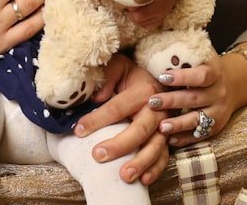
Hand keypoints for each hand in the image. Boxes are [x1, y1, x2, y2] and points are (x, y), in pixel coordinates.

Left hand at [74, 54, 170, 185]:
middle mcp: (157, 109)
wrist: (157, 79)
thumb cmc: (130, 74)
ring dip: (140, 162)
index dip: (98, 119)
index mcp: (143, 90)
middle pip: (140, 130)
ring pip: (155, 147)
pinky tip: (143, 181)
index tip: (79, 130)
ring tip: (124, 176)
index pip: (117, 107)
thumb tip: (97, 97)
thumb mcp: (118, 65)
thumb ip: (108, 76)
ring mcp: (164, 125)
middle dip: (120, 145)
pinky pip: (164, 156)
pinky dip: (155, 169)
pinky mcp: (167, 138)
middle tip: (98, 155)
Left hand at [124, 0, 180, 28]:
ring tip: (134, 9)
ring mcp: (162, 16)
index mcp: (156, 8)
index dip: (130, 10)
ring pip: (145, 25)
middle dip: (132, 15)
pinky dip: (144, 22)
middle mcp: (160, 14)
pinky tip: (141, 13)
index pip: (138, 17)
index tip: (127, 2)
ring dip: (137, 18)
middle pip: (140, 22)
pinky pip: (151, 25)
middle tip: (128, 6)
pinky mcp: (163, 16)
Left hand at [146, 54, 230, 147]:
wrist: (233, 84)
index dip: (182, 77)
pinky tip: (169, 140)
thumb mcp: (202, 54)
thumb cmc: (207, 66)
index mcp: (214, 73)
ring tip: (160, 126)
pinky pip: (200, 136)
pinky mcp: (216, 128)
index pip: (200, 76)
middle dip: (172, 101)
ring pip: (197, 120)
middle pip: (194, 99)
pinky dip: (185, 139)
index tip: (162, 76)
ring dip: (178, 124)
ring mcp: (218, 112)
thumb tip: (158, 36)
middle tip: (152, 102)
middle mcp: (218, 94)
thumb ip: (184, 49)